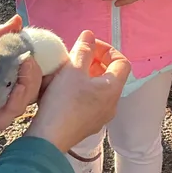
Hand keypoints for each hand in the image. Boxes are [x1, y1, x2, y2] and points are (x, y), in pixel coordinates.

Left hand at [0, 16, 42, 135]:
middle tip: (30, 57)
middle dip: (34, 74)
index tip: (36, 48)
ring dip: (28, 85)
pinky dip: (15, 101)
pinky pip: (5, 117)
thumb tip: (17, 21)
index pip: (24, 78)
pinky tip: (16, 84)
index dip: (33, 65)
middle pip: (27, 92)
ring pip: (21, 105)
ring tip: (26, 65)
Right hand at [27, 31, 129, 152]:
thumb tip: (89, 35)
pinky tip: (62, 91)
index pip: (122, 62)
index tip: (88, 45)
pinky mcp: (87, 125)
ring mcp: (100, 117)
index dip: (107, 49)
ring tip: (67, 73)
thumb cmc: (63, 101)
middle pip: (110, 76)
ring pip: (98, 90)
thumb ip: (83, 49)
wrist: (49, 137)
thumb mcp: (72, 69)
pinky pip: (89, 102)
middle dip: (94, 62)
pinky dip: (80, 91)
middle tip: (76, 57)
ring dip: (86, 77)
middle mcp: (112, 104)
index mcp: (112, 89)